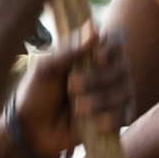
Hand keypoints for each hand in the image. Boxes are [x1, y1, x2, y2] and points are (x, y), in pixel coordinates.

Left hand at [17, 24, 132, 157]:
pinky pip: (127, 115)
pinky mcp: (113, 118)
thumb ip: (69, 50)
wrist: (31, 129)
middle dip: (98, 78)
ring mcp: (112, 95)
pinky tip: (97, 124)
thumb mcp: (46, 69)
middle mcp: (106, 71)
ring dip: (103, 99)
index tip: (97, 56)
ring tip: (79, 109)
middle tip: (71, 87)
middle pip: (122, 67)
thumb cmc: (37, 92)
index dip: (114, 45)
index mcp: (91, 53)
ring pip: (126, 91)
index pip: (117, 39)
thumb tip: (93, 29)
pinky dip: (114, 118)